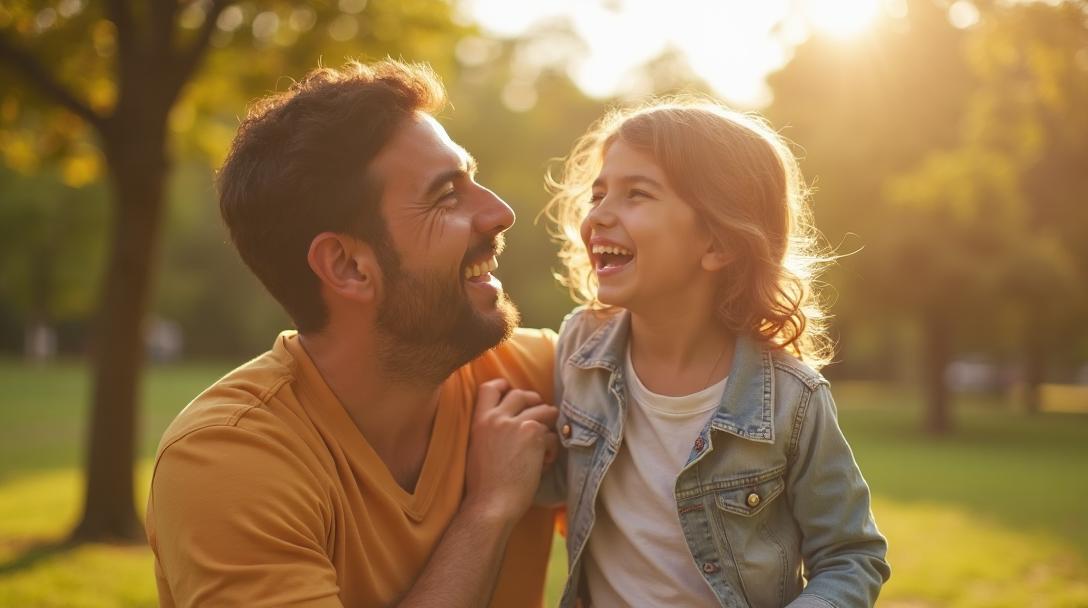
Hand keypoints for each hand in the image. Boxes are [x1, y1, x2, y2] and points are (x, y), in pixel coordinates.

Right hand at [464, 379, 558, 523]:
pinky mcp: (533, 434)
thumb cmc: (484, 486)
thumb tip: (510, 424)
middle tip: (541, 416)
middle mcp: (497, 418)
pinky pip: (552, 435)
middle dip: (535, 402)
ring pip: (544, 410)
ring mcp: (516, 423)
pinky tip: (544, 465)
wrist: (491, 504)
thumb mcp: (477, 449)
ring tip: (544, 447)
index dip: (504, 386)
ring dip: (549, 426)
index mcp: (479, 422)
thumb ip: (490, 432)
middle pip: (521, 394)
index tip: (511, 392)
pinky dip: (551, 450)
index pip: (489, 388)